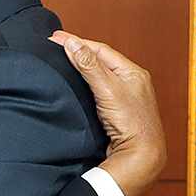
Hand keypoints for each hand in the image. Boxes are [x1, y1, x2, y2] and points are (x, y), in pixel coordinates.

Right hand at [50, 31, 166, 195]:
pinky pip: (98, 91)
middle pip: (100, 61)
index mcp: (134, 72)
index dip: (78, 42)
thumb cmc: (132, 123)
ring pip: (99, 76)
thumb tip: (72, 43)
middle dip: (78, 51)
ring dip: (81, 67)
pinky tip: (75, 85)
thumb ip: (89, 65)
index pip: (101, 50)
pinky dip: (85, 84)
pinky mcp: (117, 113)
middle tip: (56, 45)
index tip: (56, 38)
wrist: (140, 156)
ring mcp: (125, 98)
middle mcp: (131, 83)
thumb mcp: (108, 89)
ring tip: (62, 59)